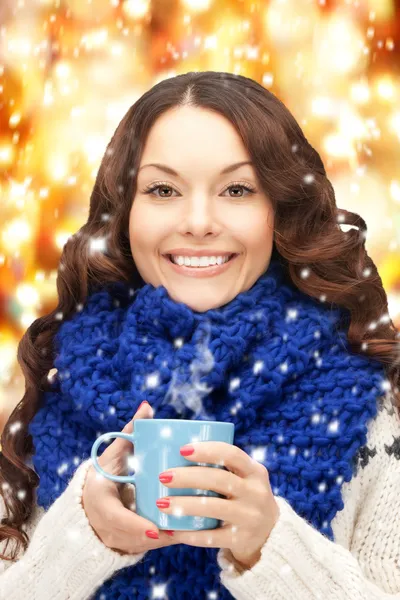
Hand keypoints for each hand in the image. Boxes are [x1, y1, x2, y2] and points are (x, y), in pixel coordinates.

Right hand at [82, 401, 175, 554]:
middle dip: (160, 537)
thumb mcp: (114, 454)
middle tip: (183, 529)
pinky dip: (166, 542)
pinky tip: (187, 535)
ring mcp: (117, 540)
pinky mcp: (128, 547)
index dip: (136, 527)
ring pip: (145, 546)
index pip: (117, 519)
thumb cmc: (105, 474)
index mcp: (100, 502)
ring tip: (191, 531)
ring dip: (166, 541)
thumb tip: (147, 406)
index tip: (155, 530)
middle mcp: (106, 526)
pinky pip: (148, 548)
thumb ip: (129, 433)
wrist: (90, 504)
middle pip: (135, 538)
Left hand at [155, 441, 280, 569]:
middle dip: (188, 477)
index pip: (232, 454)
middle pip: (219, 479)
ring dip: (184, 505)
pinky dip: (189, 533)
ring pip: (213, 507)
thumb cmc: (244, 498)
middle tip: (164, 476)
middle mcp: (256, 492)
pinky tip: (172, 530)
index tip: (182, 450)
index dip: (207, 450)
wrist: (270, 536)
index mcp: (255, 472)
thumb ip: (222, 467)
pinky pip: (210, 536)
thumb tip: (178, 452)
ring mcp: (250, 517)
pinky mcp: (241, 539)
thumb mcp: (244, 479)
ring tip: (161, 503)